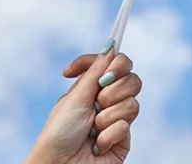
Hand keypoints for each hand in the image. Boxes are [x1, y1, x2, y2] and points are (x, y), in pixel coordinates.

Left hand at [26, 44, 141, 163]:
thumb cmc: (59, 133)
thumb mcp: (75, 97)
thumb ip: (96, 72)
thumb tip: (110, 47)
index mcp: (92, 87)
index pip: (114, 63)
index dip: (114, 63)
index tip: (103, 72)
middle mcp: (106, 101)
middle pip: (132, 79)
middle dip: (114, 90)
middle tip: (98, 102)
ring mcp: (116, 119)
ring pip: (132, 103)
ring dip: (107, 116)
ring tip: (93, 129)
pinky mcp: (122, 140)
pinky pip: (126, 126)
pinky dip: (108, 135)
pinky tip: (97, 145)